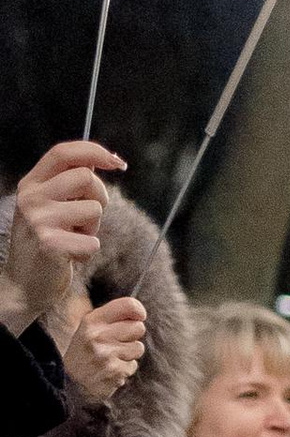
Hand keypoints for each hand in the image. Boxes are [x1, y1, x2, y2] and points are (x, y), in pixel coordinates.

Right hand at [1, 140, 122, 328]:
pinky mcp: (50, 245)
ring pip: (94, 209)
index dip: (94, 151)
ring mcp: (38, 220)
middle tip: (87, 220)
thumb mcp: (48, 205)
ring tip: (73, 239)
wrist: (24, 284)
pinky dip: (88, 251)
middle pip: (86, 177)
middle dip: (99, 197)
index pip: (63, 152)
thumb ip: (67, 182)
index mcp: (30, 184)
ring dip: (93, 228)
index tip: (118, 163)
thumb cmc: (45, 242)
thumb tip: (102, 159)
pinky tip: (70, 257)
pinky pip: (93, 240)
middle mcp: (30, 198)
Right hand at [55, 295, 145, 402]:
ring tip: (111, 357)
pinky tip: (110, 369)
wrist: (68, 382)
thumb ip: (111, 317)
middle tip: (117, 342)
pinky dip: (124, 368)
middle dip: (132, 335)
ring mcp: (107, 355)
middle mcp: (99, 336)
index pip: (128, 305)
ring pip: (138, 347)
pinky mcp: (115, 373)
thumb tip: (139, 313)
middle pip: (138, 327)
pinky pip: (133, 366)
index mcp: (92, 321)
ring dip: (129, 353)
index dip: (138, 311)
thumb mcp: (88, 327)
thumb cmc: (83, 351)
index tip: (138, 317)